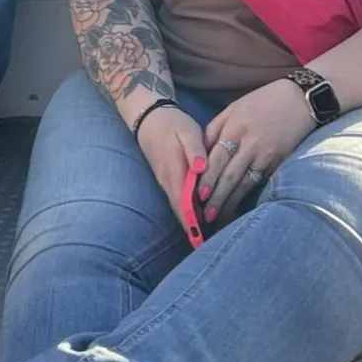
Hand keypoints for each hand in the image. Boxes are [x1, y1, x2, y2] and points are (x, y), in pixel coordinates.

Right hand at [135, 104, 210, 241]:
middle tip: (214, 245)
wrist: (148, 116)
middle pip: (182, 212)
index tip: (202, 243)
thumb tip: (202, 169)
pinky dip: (190, 210)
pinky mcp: (168, 178)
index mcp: (174, 174)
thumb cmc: (171, 123)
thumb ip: (195, 151)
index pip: (184, 206)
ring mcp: (166, 181)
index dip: (193, 225)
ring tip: (212, 235)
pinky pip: (180, 199)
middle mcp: (168, 182)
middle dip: (196, 229)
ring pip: (181, 207)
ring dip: (194, 222)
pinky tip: (203, 214)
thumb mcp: (187, 132)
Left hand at [201, 80, 312, 219]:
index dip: (206, 179)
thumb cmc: (264, 101)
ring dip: (231, 202)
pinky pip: (261, 181)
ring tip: (219, 218)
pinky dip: (250, 195)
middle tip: (205, 216)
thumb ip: (216, 128)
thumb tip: (201, 150)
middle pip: (228, 175)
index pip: (216, 158)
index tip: (196, 195)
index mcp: (234, 126)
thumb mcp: (235, 107)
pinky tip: (242, 206)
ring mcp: (266, 154)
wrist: (301, 99)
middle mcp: (249, 142)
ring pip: (244, 183)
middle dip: (216, 197)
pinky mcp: (279, 161)